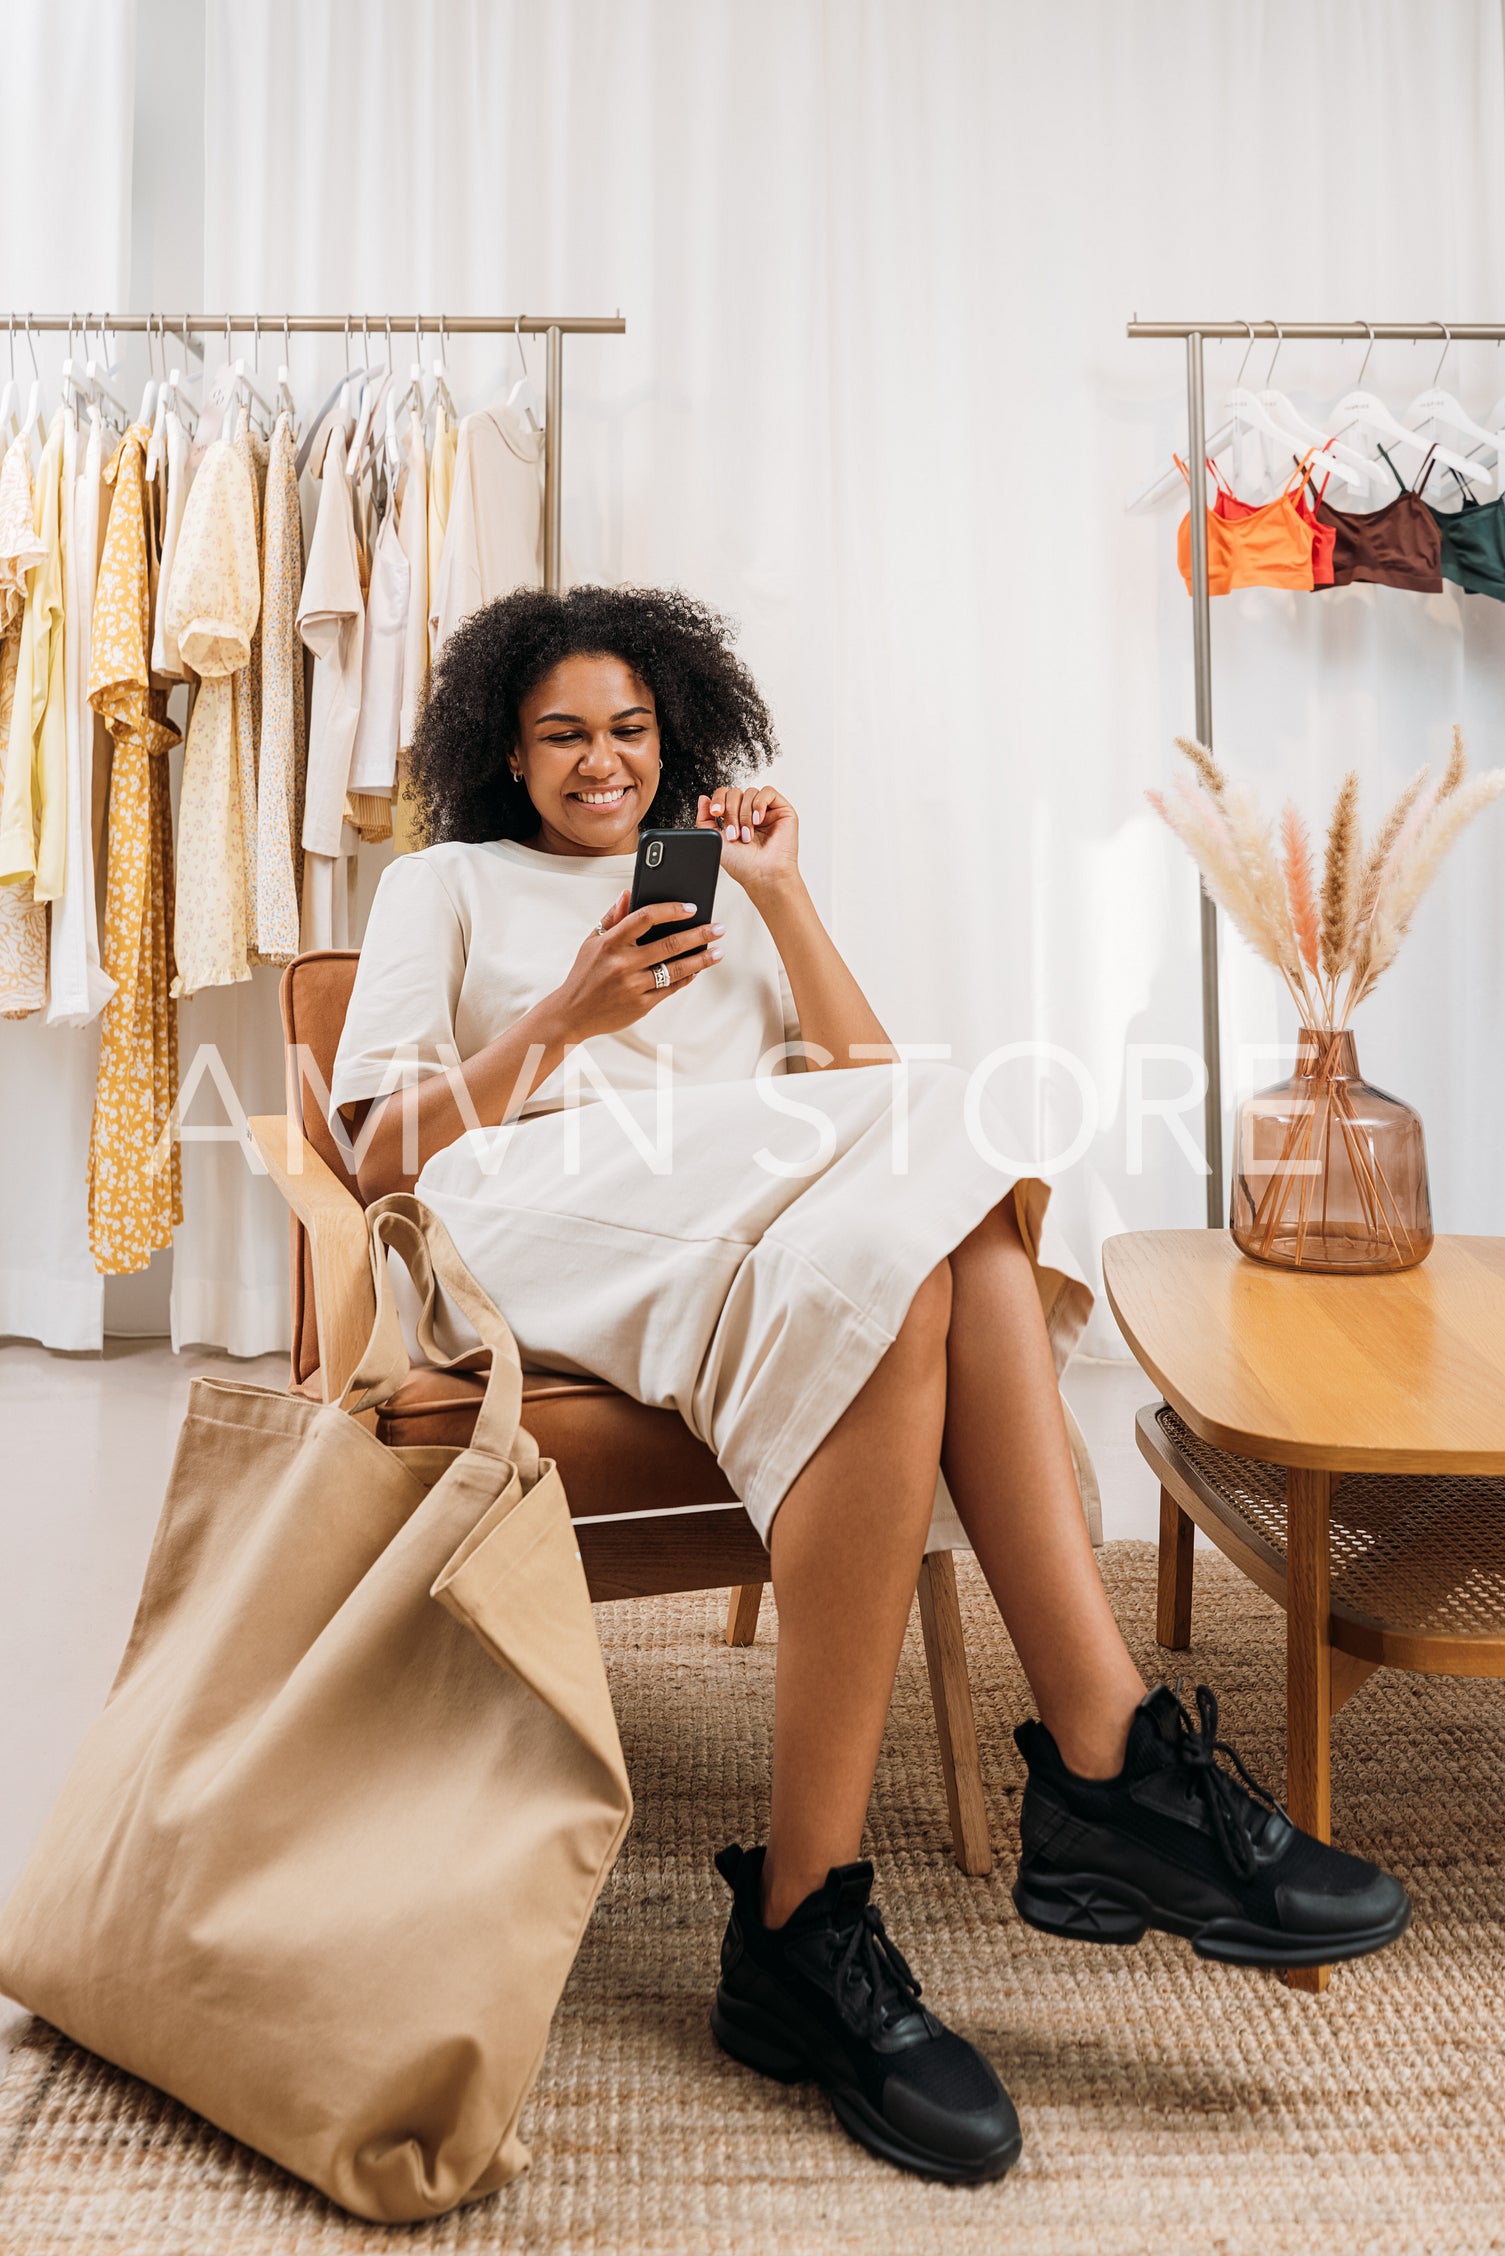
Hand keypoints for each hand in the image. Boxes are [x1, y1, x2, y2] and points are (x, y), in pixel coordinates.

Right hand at [551, 890, 725, 1038]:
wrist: (572, 1013)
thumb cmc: (584, 974)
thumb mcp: (592, 941)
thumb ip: (613, 917)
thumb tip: (629, 893)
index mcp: (610, 943)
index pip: (645, 917)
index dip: (671, 910)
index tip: (692, 907)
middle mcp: (623, 964)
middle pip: (669, 944)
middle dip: (699, 934)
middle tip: (718, 928)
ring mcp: (633, 986)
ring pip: (675, 969)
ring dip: (701, 959)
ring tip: (719, 951)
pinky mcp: (641, 1005)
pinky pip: (670, 988)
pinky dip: (686, 978)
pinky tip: (698, 970)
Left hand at [697, 785, 799, 895]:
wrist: (762, 875)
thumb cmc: (743, 864)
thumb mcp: (715, 839)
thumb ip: (704, 818)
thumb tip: (703, 798)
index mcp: (735, 818)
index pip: (724, 795)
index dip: (718, 800)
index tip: (716, 813)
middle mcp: (750, 813)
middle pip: (735, 792)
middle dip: (731, 812)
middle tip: (734, 833)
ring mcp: (766, 811)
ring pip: (750, 792)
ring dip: (745, 814)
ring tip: (748, 834)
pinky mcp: (782, 810)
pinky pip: (768, 792)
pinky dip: (759, 804)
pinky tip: (758, 820)